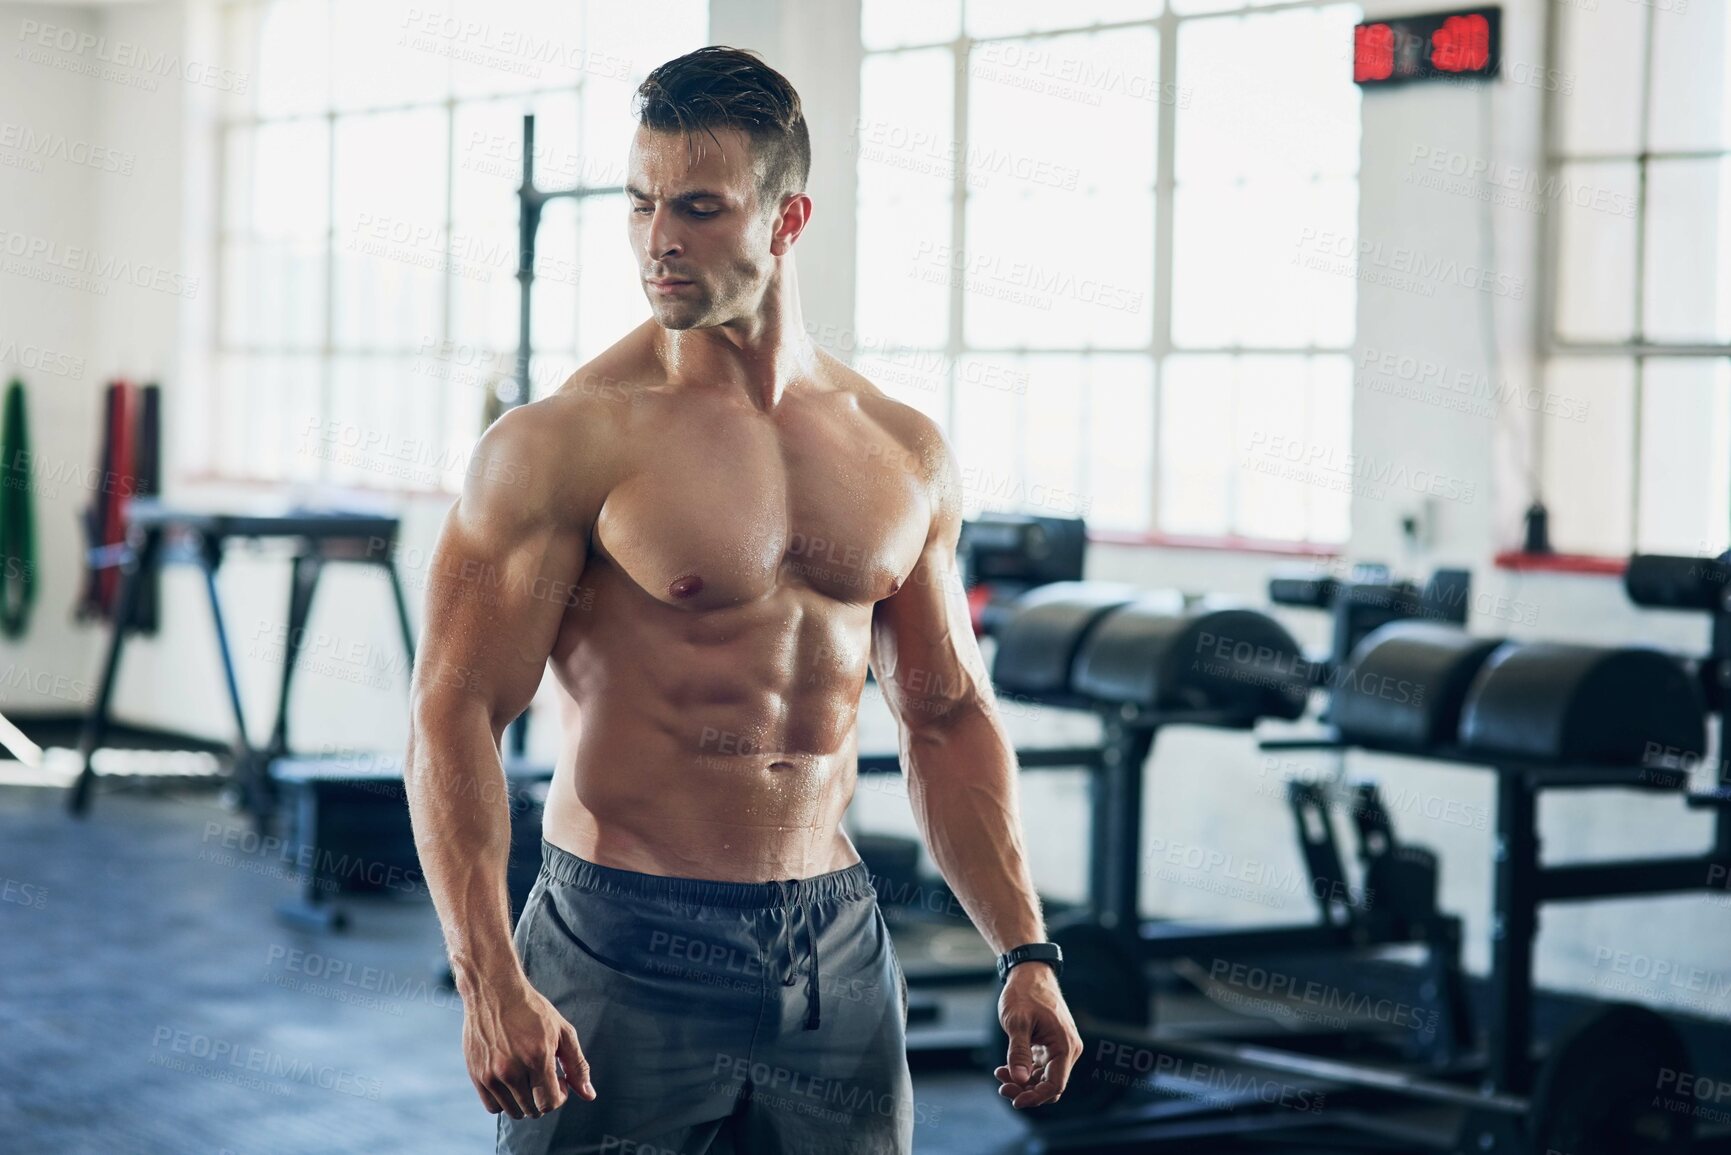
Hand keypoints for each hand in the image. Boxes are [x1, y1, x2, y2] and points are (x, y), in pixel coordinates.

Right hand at [463, 976, 594, 1118]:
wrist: (494, 992)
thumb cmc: (532, 1010)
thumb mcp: (562, 1032)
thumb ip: (577, 1065)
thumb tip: (589, 1095)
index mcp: (537, 1058)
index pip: (550, 1103)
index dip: (559, 1097)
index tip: (559, 1080)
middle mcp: (512, 1070)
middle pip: (533, 1110)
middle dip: (543, 1098)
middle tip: (543, 1076)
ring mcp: (491, 1074)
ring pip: (513, 1111)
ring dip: (524, 1101)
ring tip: (527, 1078)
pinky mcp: (476, 1075)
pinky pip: (493, 1107)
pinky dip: (504, 1101)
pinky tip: (510, 1082)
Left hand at [994, 962, 1082, 1108]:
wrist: (1029, 972)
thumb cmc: (1024, 993)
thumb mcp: (1016, 1022)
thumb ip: (1018, 1052)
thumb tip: (1018, 1080)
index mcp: (1065, 1045)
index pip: (1055, 1085)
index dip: (1035, 1097)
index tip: (1015, 1100)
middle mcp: (1068, 1050)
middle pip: (1050, 1085)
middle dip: (1026, 1090)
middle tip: (1001, 1087)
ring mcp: (1060, 1048)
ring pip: (1044, 1078)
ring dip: (1023, 1082)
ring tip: (999, 1075)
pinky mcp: (1051, 1045)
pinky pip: (1040, 1068)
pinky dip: (1024, 1071)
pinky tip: (1005, 1069)